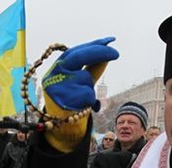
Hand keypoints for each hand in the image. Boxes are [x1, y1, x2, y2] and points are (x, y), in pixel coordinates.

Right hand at [42, 37, 118, 152]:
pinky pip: (88, 94)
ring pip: (86, 78)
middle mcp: (55, 73)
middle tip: (116, 53)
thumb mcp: (80, 79)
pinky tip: (81, 105)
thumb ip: (92, 65)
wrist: (59, 122)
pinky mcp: (64, 99)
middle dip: (99, 53)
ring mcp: (58, 86)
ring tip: (81, 96)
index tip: (111, 40)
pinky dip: (90, 100)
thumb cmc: (72, 97)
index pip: (77, 50)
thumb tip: (107, 49)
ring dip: (90, 86)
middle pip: (79, 57)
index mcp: (58, 65)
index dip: (94, 44)